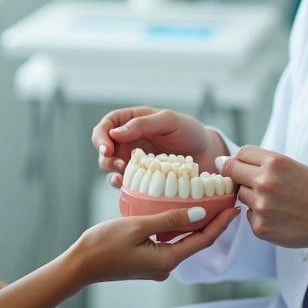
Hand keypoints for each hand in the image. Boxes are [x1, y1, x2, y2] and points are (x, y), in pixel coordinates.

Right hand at [66, 207, 240, 283]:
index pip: (203, 240)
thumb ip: (170, 219)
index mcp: (167, 260)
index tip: (234, 206)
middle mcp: (166, 265)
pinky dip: (177, 227)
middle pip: (196, 240)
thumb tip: (200, 212)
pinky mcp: (147, 260)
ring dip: (194, 222)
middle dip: (211, 221)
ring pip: (182, 240)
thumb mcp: (138, 226)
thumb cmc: (104, 244)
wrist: (80, 265)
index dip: (221, 223)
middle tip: (224, 199)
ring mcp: (156, 264)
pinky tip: (178, 212)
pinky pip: (169, 242)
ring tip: (206, 201)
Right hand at [92, 107, 228, 187]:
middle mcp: (128, 140)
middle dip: (105, 157)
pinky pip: (123, 182)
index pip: (106, 125)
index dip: (100, 136)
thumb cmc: (188, 131)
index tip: (106, 148)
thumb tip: (115, 133)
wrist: (206, 153)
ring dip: (112, 172)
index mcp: (132, 121)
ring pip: (110, 167)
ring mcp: (132, 159)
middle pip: (103, 148)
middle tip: (118, 164)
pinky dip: (121, 185)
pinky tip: (126, 186)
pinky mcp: (139, 177)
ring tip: (122, 177)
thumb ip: (143, 124)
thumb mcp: (168, 121)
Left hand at [218, 146, 307, 261]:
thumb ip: (261, 162)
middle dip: (237, 176)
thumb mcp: (290, 165)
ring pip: (241, 196)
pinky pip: (249, 216)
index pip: (240, 154)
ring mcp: (261, 206)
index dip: (239, 160)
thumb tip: (225, 161)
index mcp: (274, 162)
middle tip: (254, 183)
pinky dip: (259, 216)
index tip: (241, 166)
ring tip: (275, 201)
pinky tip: (279, 216)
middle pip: (231, 173)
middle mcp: (264, 182)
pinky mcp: (260, 227)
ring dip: (251, 197)